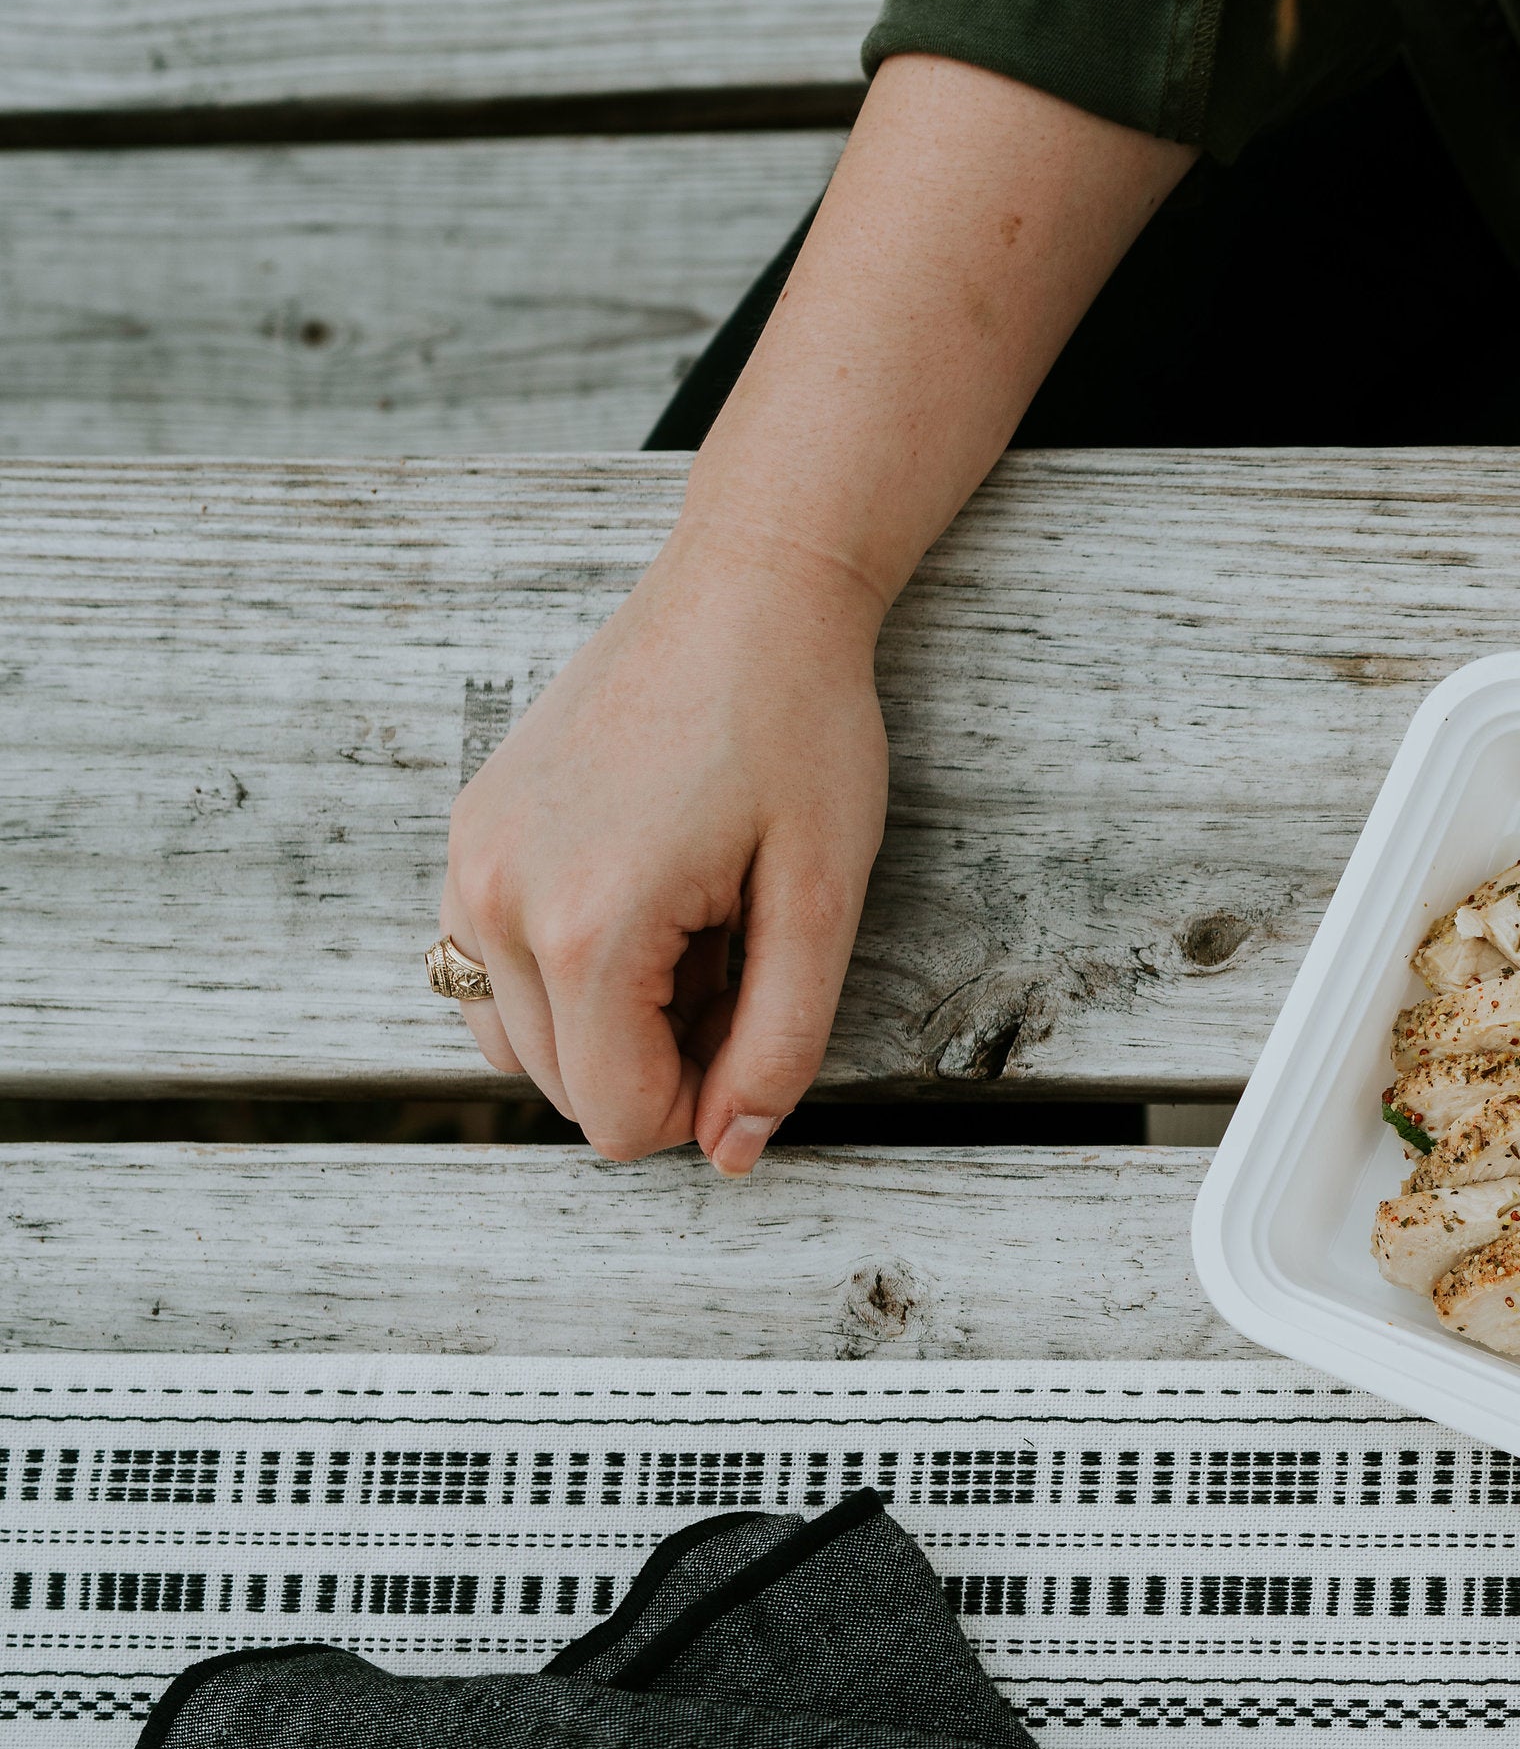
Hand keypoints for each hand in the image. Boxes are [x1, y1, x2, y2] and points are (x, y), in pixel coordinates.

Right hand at [440, 540, 887, 1169]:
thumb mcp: (821, 903)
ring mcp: (469, 862)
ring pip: (520, 1041)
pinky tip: (648, 905)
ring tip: (694, 930)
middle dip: (661, 1058)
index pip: (616, 1120)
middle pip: (567, 1089)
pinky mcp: (470, 836)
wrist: (747, 594)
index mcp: (582, 927)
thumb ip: (779, 1044)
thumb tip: (731, 1154)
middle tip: (737, 953)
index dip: (704, 1103)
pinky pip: (492, 969)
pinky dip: (566, 975)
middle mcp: (496, 899)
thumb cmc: (801, 732)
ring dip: (610, 1022)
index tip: (758, 1016)